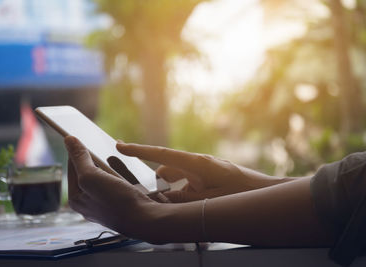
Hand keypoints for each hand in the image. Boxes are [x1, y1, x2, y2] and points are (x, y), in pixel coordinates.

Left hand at [64, 136, 157, 238]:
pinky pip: (120, 182)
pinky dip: (123, 173)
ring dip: (112, 165)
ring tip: (117, 158)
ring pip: (107, 176)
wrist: (146, 219)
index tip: (84, 136)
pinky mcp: (122, 202)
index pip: (72, 167)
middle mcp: (90, 202)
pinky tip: (129, 171)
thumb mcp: (91, 176)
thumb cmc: (116, 202)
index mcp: (77, 199)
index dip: (77, 150)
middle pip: (90, 172)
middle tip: (102, 145)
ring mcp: (107, 203)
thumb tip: (68, 140)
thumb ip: (79, 158)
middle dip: (97, 158)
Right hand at [116, 143, 266, 201]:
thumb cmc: (240, 195)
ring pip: (178, 176)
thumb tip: (160, 197)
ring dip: (174, 189)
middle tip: (152, 196)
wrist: (266, 192)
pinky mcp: (209, 174)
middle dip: (159, 182)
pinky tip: (192, 204)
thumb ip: (182, 199)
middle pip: (168, 168)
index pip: (161, 155)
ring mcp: (204, 168)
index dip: (139, 151)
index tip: (120, 146)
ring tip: (180, 204)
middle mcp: (198, 162)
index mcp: (196, 164)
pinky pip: (189, 181)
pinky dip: (185, 191)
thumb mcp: (207, 201)